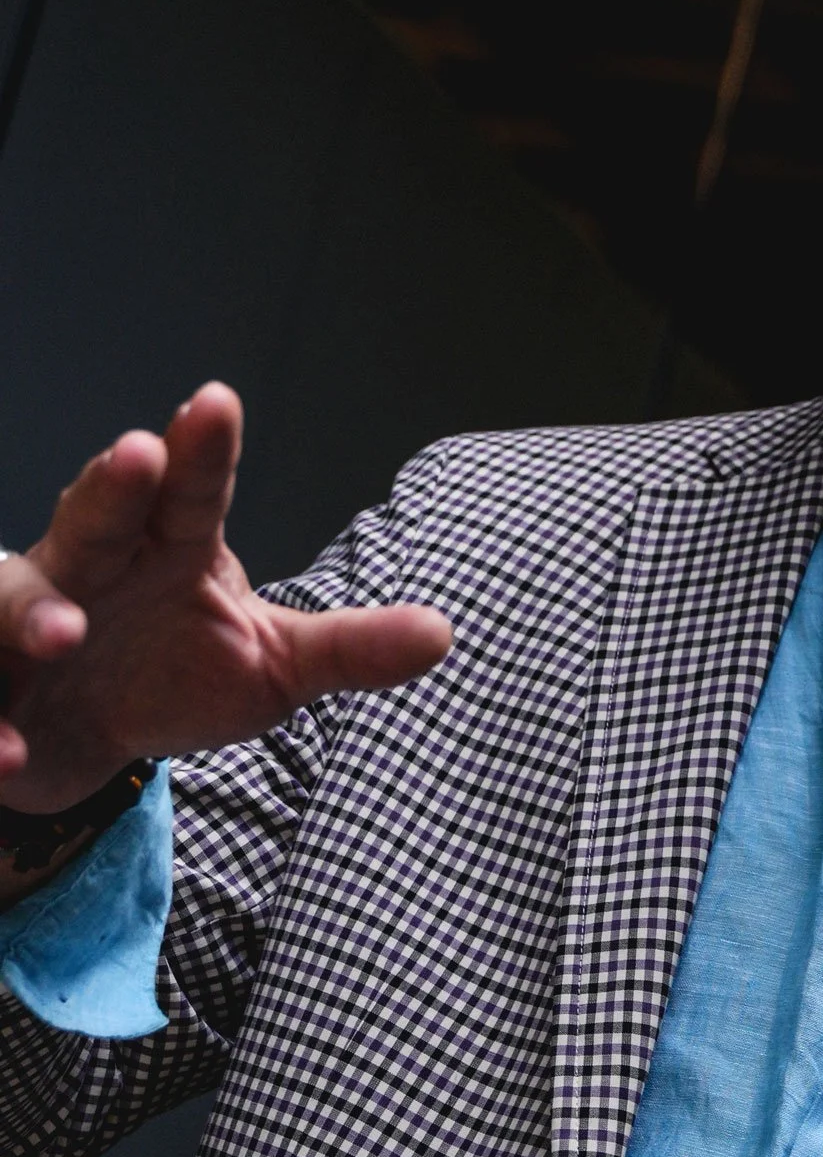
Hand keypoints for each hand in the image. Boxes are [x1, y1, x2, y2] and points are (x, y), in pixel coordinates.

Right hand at [0, 384, 450, 817]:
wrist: (84, 734)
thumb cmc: (177, 672)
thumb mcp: (272, 665)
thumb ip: (348, 648)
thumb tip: (444, 632)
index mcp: (167, 546)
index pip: (190, 492)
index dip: (202, 451)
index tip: (216, 404)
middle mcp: (90, 566)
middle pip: (96, 516)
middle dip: (112, 488)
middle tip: (137, 458)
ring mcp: (28, 622)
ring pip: (13, 600)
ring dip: (33, 613)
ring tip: (64, 634)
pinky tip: (8, 753)